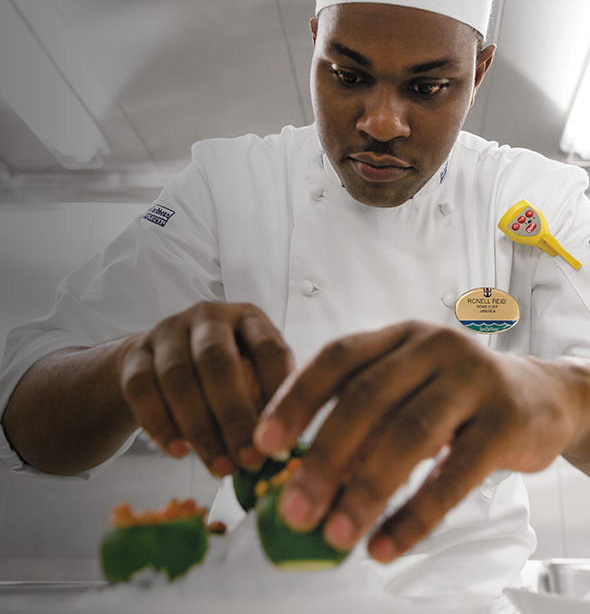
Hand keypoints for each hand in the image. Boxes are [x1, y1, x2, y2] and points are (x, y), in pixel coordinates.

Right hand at [118, 302, 293, 475]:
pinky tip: (179, 452)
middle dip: (234, 415)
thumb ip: (265, 403)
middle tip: (248, 459)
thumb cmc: (223, 374)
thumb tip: (276, 450)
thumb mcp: (252, 375)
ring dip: (200, 429)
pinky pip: (141, 389)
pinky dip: (160, 424)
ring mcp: (168, 331)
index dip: (277, 393)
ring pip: (177, 377)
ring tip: (218, 466)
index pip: (268, 347)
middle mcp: (209, 317)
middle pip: (218, 361)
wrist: (160, 363)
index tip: (282, 436)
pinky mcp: (135, 353)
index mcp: (249, 318)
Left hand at [254, 320, 579, 561]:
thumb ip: (364, 416)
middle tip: (295, 509)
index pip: (338, 357)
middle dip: (325, 457)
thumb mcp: (407, 387)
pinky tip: (386, 545)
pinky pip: (455, 476)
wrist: (538, 396)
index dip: (297, 398)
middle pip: (367, 399)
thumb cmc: (454, 395)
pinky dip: (416, 516)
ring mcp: (472, 380)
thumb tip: (306, 474)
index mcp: (398, 336)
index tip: (264, 444)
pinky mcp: (505, 422)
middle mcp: (432, 347)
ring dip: (367, 492)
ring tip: (336, 536)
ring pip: (408, 435)